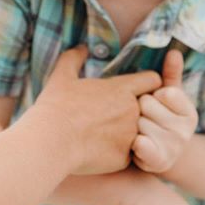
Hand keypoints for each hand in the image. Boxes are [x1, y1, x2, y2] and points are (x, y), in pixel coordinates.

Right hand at [22, 46, 161, 174]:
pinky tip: (98, 152)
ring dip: (127, 134)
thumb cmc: (55, 106)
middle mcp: (132, 110)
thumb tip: (81, 47)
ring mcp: (130, 135)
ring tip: (104, 137)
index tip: (136, 90)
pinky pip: (129, 155)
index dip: (147, 85)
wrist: (50, 141)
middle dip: (136, 112)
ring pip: (140, 134)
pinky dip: (118, 154)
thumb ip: (74, 58)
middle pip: (148, 109)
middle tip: (113, 117)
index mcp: (121, 88)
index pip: (153, 80)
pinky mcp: (124, 157)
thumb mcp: (61, 77)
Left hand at [132, 49, 197, 172]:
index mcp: (189, 112)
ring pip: (139, 123)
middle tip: (142, 119)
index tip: (154, 105)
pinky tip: (134, 145)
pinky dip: (133, 143)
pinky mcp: (159, 161)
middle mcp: (186, 131)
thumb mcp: (167, 96)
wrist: (158, 157)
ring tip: (138, 132)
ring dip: (133, 126)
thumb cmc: (159, 120)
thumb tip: (174, 51)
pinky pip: (139, 143)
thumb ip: (171, 74)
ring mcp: (174, 147)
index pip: (164, 92)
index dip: (152, 96)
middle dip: (139, 110)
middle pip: (147, 105)